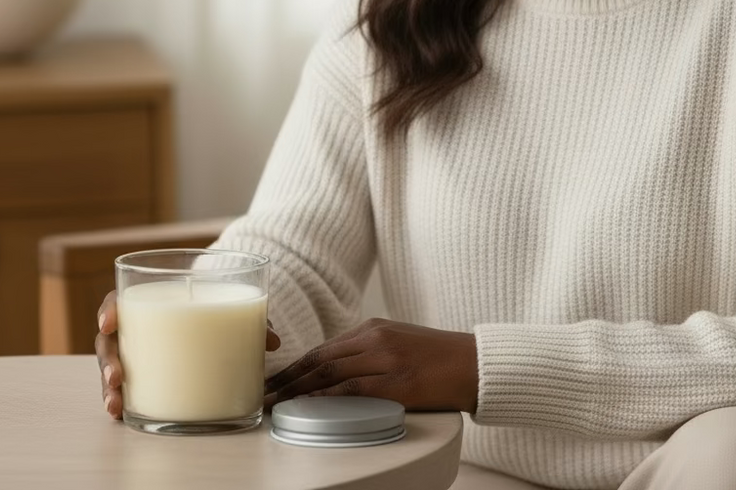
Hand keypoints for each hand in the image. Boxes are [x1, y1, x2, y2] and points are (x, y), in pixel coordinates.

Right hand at [94, 289, 282, 419]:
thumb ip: (250, 320)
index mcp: (153, 300)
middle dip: (109, 360)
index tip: (110, 322)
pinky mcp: (142, 376)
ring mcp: (136, 353)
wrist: (215, 316)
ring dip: (110, 387)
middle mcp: (137, 327)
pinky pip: (125, 387)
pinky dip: (121, 401)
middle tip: (118, 377)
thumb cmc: (216, 307)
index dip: (110, 309)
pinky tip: (122, 414)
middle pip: (110, 340)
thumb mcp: (231, 308)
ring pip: (113, 367)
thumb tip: (273, 342)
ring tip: (116, 405)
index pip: (121, 299)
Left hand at [263, 317, 477, 412]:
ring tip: (274, 405)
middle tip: (261, 395)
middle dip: (286, 379)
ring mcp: (386, 359)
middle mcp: (375, 338)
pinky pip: (354, 390)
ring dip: (297, 391)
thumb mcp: (399, 343)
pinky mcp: (398, 382)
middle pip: (320, 359)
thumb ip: (370, 351)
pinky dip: (326, 399)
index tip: (271, 380)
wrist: (474, 362)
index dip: (293, 366)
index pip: (323, 348)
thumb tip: (336, 372)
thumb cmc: (438, 358)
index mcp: (374, 327)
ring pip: (330, 374)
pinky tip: (309, 408)